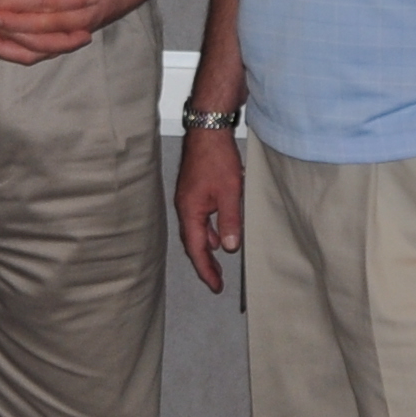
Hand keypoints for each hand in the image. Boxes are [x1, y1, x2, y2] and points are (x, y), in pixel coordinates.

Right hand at [0, 0, 105, 62]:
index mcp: (2, 0)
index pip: (45, 4)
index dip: (71, 0)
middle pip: (39, 33)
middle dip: (66, 32)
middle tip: (89, 32)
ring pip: (22, 45)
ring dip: (48, 45)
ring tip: (68, 43)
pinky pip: (4, 46)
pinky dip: (21, 50)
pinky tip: (32, 46)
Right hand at [172, 126, 244, 292]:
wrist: (207, 130)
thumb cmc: (216, 158)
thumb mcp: (230, 192)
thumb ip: (229, 221)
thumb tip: (230, 247)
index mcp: (190, 211)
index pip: (196, 249)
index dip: (206, 269)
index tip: (216, 286)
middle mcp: (185, 207)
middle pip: (193, 243)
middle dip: (205, 263)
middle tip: (217, 281)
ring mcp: (188, 199)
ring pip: (197, 231)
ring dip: (207, 248)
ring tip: (219, 263)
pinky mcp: (195, 191)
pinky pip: (200, 219)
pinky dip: (209, 231)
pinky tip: (219, 234)